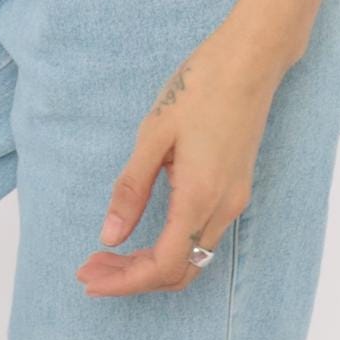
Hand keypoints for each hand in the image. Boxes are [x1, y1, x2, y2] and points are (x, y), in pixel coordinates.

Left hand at [75, 25, 285, 296]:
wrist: (252, 57)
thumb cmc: (201, 86)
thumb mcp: (155, 132)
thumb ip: (132, 188)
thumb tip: (110, 236)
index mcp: (199, 197)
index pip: (161, 266)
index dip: (123, 281)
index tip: (88, 276)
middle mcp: (223, 208)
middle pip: (179, 272)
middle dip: (133, 279)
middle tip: (91, 268)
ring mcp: (235, 199)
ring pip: (194, 258)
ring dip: (153, 265)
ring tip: (112, 254)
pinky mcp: (237, 186)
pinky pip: (204, 237)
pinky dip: (172, 247)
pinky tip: (147, 231)